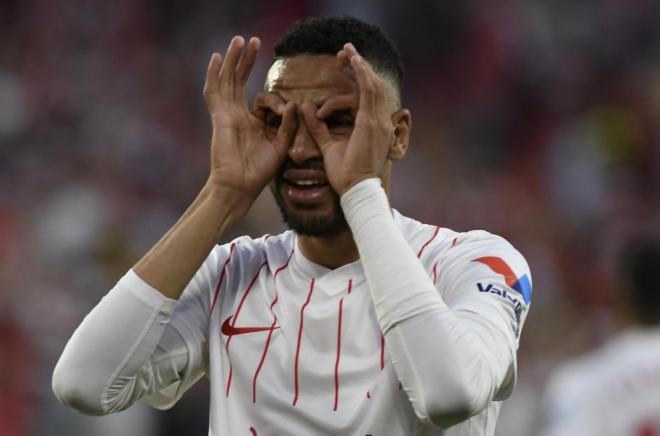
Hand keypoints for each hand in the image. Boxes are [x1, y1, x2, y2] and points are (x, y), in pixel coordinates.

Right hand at [203, 36, 296, 202]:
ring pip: (227, 80)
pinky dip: (215, 74)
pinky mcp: (219, 117)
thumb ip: (287, 125)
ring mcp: (226, 114)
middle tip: (253, 40)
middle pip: (239, 80)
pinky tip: (219, 57)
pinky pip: (214, 91)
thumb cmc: (259, 172)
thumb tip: (292, 103)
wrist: (240, 186)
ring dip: (233, 60)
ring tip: (239, 40)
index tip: (282, 102)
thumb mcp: (281, 145)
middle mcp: (237, 114)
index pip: (260, 97)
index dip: (272, 96)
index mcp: (252, 122)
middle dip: (246, 60)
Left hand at [301, 43, 394, 195]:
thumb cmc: (345, 174)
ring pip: (372, 84)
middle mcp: (380, 122)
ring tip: (346, 51)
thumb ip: (318, 127)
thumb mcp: (328, 146)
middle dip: (359, 66)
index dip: (357, 79)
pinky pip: (368, 92)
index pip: (367, 96)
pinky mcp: (371, 122)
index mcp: (373, 127)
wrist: (356, 190)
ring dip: (359, 66)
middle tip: (344, 51)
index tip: (341, 67)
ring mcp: (379, 121)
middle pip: (373, 86)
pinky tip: (353, 61)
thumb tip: (306, 108)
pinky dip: (361, 74)